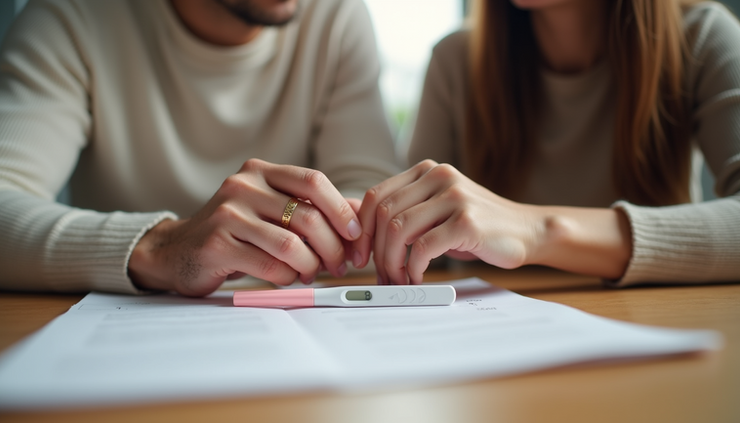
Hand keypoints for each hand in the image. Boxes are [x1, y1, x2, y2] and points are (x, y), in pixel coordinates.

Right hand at [128, 159, 361, 295]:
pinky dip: (287, 276)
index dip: (341, 210)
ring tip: (310, 273)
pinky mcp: (217, 244)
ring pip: (291, 244)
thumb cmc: (236, 232)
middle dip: (332, 247)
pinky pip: (269, 265)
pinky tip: (286, 277)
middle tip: (338, 264)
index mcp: (261, 172)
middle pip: (308, 216)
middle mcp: (243, 186)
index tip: (355, 235)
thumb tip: (360, 215)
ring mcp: (227, 214)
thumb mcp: (273, 211)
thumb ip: (313, 209)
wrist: (178, 251)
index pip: (313, 181)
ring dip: (310, 265)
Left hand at [354, 160, 631, 283]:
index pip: (376, 196)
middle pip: (384, 214)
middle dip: (375, 251)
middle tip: (380, 275)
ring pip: (399, 230)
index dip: (362, 230)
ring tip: (398, 280)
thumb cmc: (476, 226)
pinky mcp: (467, 221)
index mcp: (426, 171)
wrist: (527, 231)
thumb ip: (406, 213)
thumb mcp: (437, 211)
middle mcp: (438, 176)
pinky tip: (417, 278)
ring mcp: (454, 197)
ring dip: (392, 262)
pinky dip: (413, 268)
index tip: (361, 256)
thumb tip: (361, 233)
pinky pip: (423, 247)